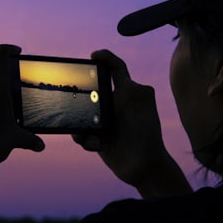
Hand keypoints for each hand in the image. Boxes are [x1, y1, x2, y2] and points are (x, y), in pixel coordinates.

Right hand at [73, 49, 190, 196]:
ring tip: (90, 133)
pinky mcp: (98, 137)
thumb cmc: (147, 133)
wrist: (144, 166)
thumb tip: (114, 73)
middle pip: (91, 90)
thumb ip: (129, 86)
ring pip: (81, 113)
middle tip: (75, 100)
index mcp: (127, 92)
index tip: (93, 55)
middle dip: (80, 95)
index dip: (105, 57)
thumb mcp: (141, 103)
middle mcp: (115, 104)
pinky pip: (81, 132)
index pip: (116, 68)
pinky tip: (95, 144)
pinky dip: (85, 138)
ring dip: (81, 123)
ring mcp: (105, 121)